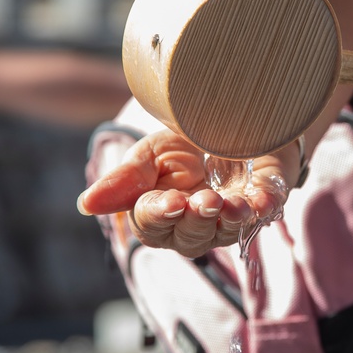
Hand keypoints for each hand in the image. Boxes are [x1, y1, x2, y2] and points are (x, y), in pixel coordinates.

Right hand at [77, 129, 288, 257]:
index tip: (170, 202)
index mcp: (163, 211)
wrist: (236, 113)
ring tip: (230, 204)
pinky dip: (262, 210)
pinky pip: (265, 214)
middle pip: (189, 239)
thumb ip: (126, 178)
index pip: (152, 226)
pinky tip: (257, 203)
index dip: (159, 217)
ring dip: (228, 221)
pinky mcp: (267, 200)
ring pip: (226, 235)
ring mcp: (233, 215)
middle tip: (204, 200)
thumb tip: (86, 205)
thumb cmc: (187, 140)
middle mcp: (197, 222)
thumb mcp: (152, 152)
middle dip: (196, 221)